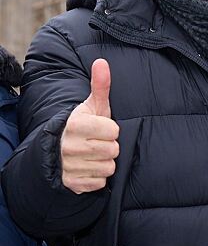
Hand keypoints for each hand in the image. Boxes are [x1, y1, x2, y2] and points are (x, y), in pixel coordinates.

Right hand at [60, 59, 119, 193]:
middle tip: (97, 142)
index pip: (114, 130)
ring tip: (92, 154)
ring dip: (104, 162)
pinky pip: (100, 182)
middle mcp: (70, 146)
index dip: (111, 129)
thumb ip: (100, 85)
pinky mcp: (72, 183)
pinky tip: (87, 167)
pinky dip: (97, 176)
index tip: (100, 128)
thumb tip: (102, 62)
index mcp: (76, 125)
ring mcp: (69, 166)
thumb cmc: (82, 124)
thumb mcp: (92, 105)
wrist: (56, 149)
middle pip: (113, 150)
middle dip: (109, 146)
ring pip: (108, 167)